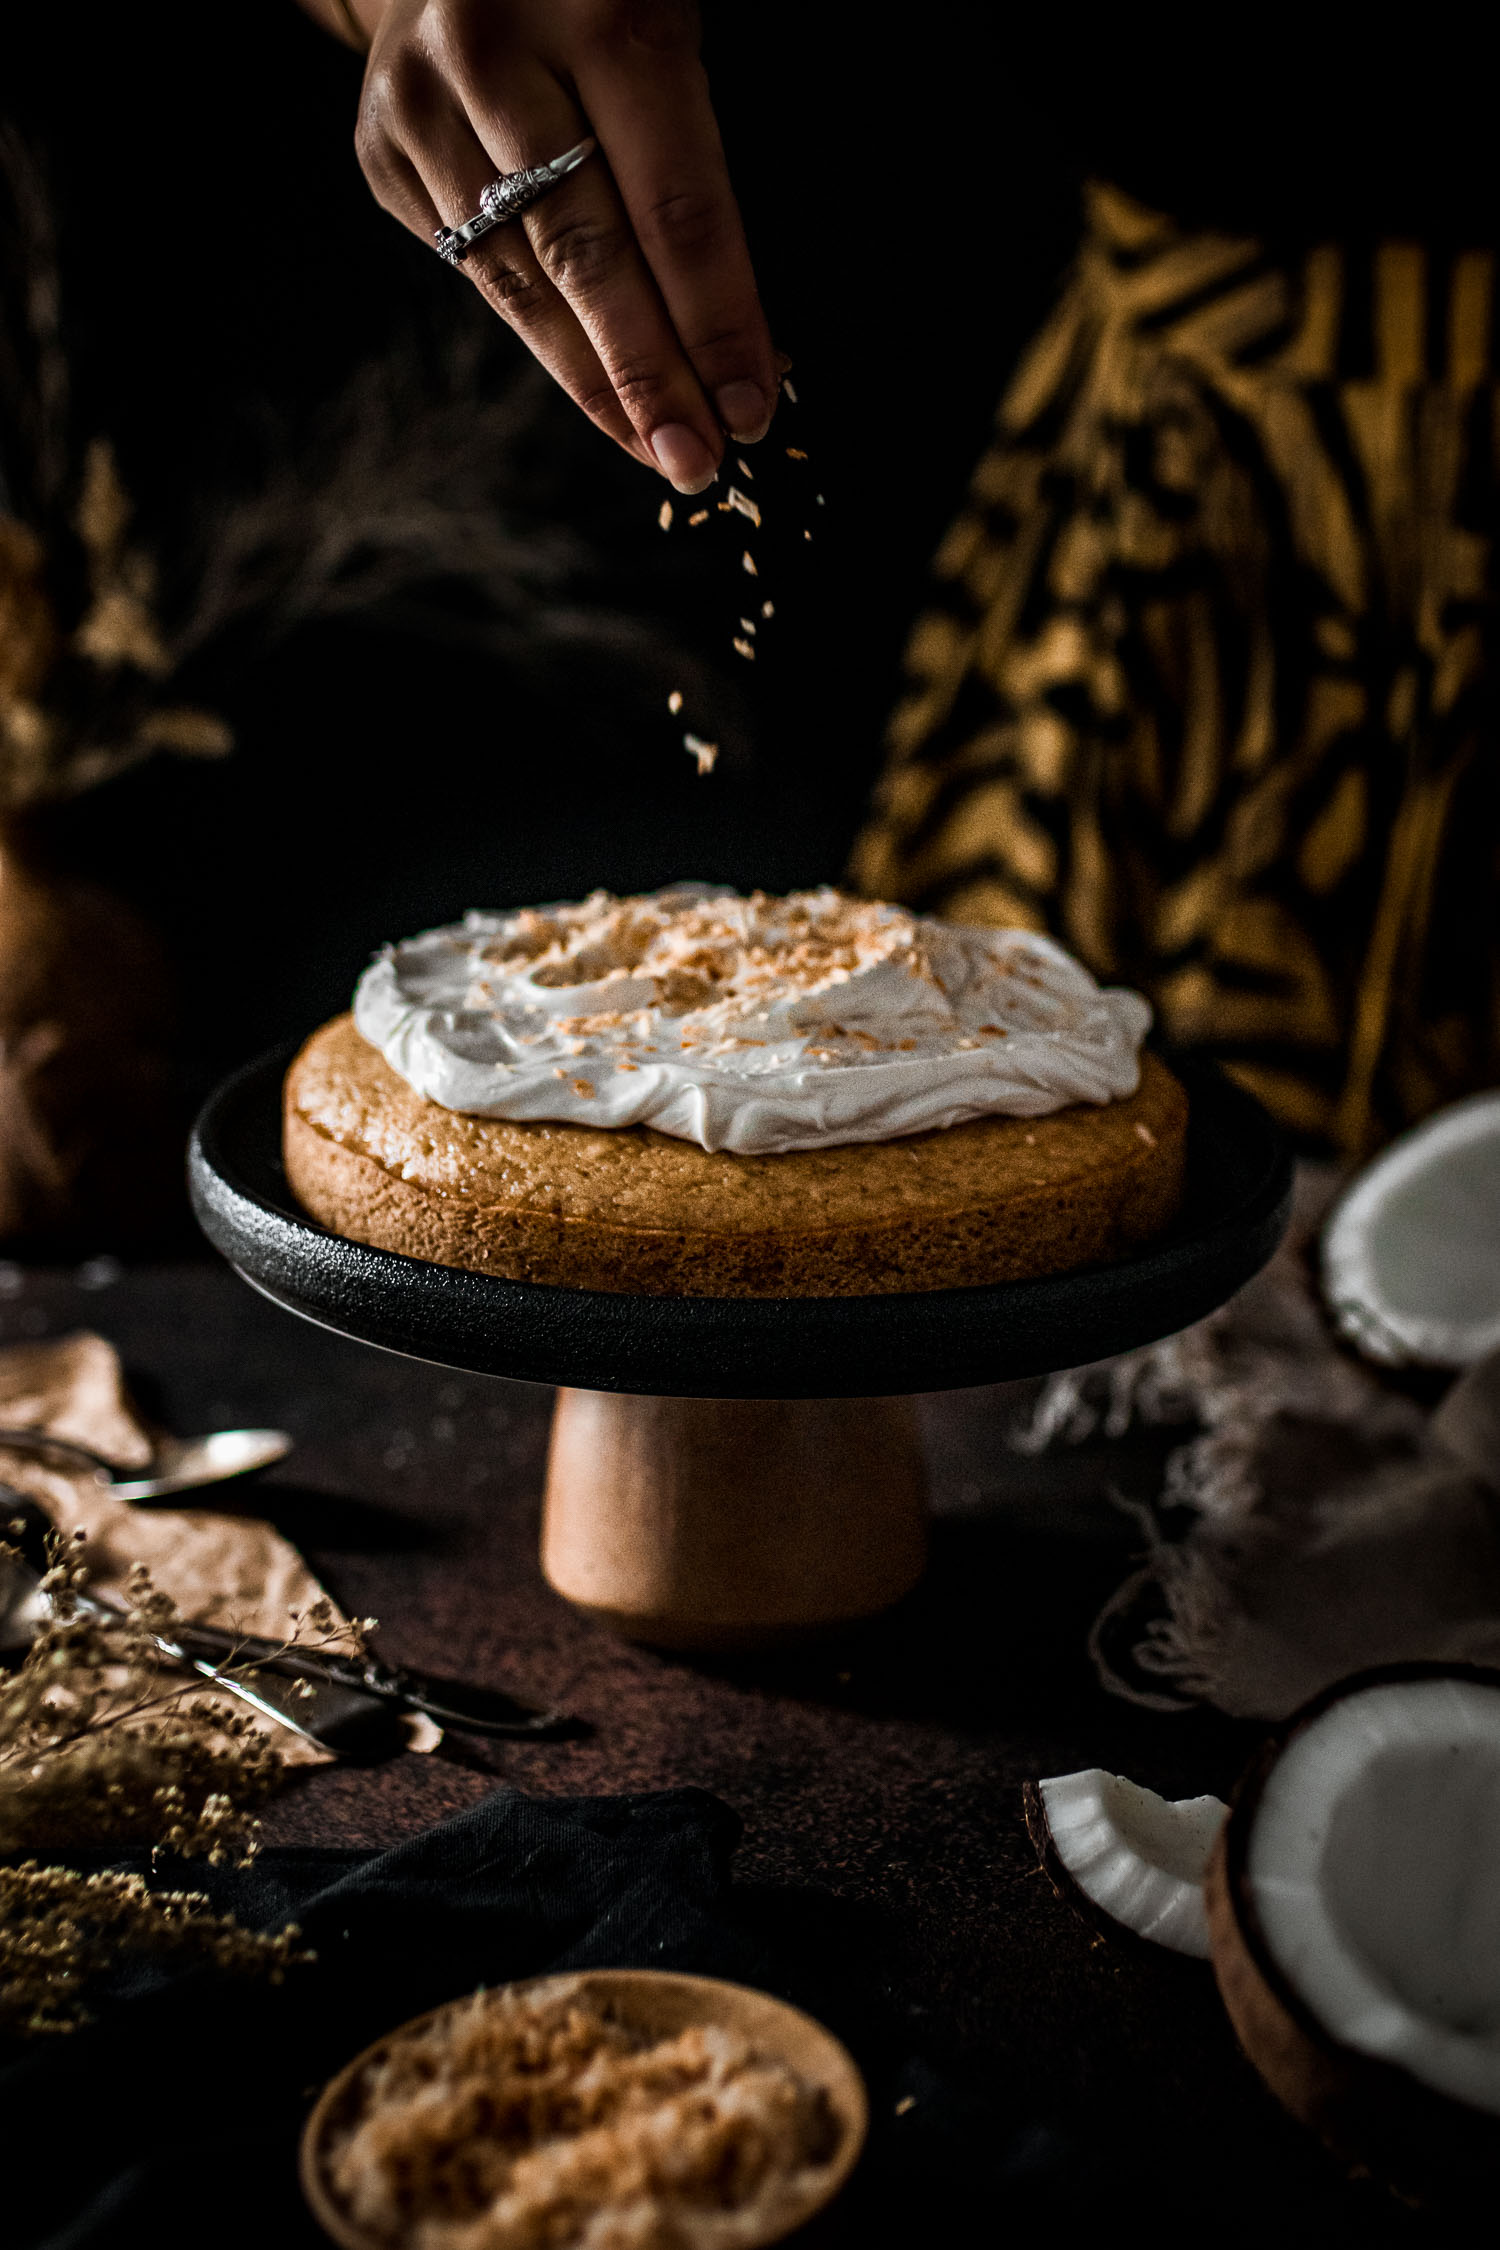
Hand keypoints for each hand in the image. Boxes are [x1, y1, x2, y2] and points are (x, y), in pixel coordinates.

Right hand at [351, 0, 777, 490]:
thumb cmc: (595, 0)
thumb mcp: (666, 34)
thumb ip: (694, 165)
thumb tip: (735, 347)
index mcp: (599, 11)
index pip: (672, 203)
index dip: (716, 318)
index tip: (751, 407)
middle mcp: (494, 54)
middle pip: (587, 256)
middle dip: (650, 377)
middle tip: (698, 460)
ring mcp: (422, 106)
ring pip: (522, 283)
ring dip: (598, 382)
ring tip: (656, 448)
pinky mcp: (383, 153)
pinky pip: (478, 274)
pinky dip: (546, 341)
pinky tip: (596, 390)